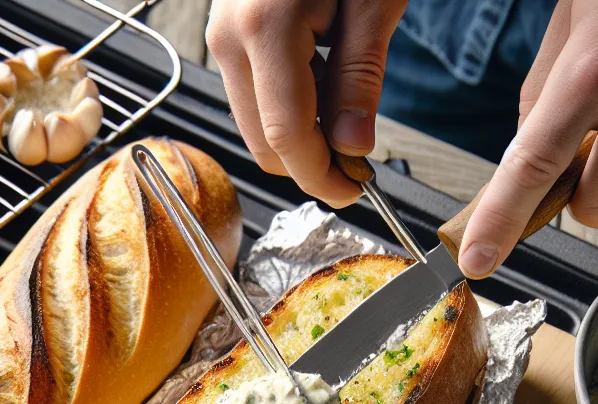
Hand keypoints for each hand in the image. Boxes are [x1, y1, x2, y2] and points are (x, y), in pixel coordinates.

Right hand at [206, 0, 407, 206]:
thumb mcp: (375, 0)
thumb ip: (360, 80)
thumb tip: (353, 147)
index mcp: (266, 28)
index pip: (288, 138)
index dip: (323, 177)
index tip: (356, 190)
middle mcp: (230, 37)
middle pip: (264, 145)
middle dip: (311, 165)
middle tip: (358, 163)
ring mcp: (222, 35)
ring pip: (256, 128)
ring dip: (300, 140)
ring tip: (345, 119)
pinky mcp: (228, 34)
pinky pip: (254, 98)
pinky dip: (289, 112)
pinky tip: (322, 93)